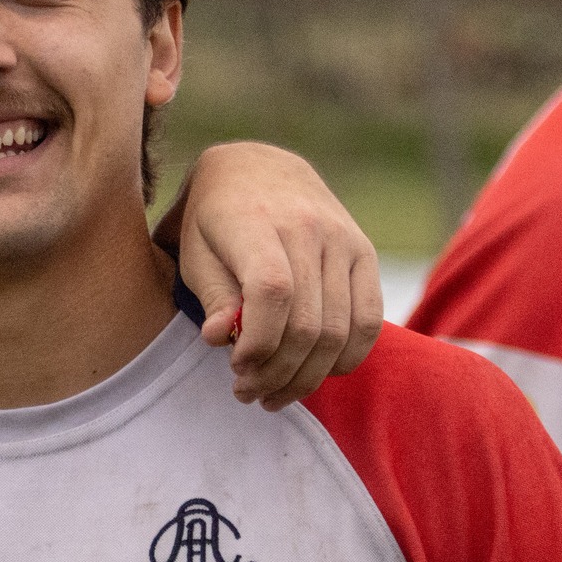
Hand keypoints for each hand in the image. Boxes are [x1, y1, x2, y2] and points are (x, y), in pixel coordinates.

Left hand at [157, 142, 381, 409]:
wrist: (257, 167)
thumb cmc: (212, 219)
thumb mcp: (192, 249)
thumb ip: (210, 294)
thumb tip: (219, 339)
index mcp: (255, 222)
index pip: (272, 291)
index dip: (257, 341)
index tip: (234, 366)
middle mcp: (308, 228)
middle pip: (306, 323)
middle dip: (275, 372)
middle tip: (247, 394)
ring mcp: (343, 240)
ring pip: (338, 330)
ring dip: (307, 376)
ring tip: (274, 394)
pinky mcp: (365, 253)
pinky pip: (369, 320)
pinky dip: (346, 357)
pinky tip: (315, 373)